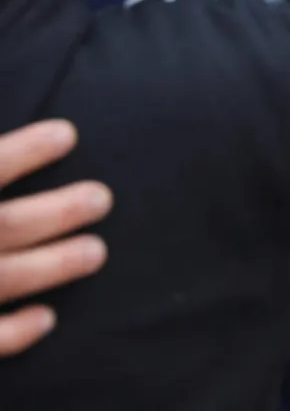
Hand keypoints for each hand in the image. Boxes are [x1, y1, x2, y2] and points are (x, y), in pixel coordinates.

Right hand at [0, 120, 111, 356]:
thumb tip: (56, 134)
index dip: (23, 152)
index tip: (70, 134)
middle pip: (2, 226)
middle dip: (55, 213)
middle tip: (103, 198)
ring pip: (0, 279)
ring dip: (50, 266)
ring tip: (97, 251)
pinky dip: (12, 332)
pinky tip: (48, 319)